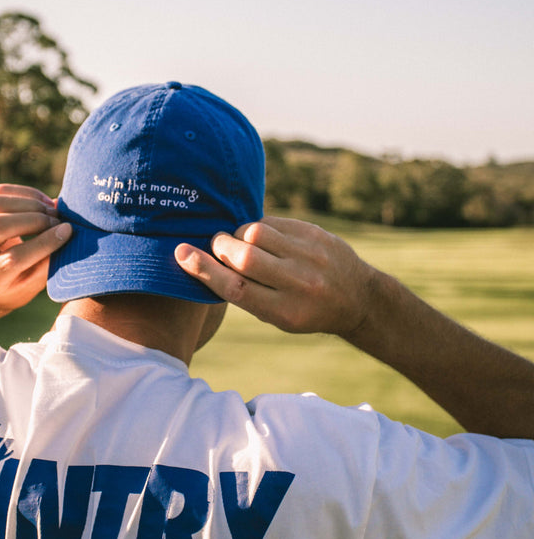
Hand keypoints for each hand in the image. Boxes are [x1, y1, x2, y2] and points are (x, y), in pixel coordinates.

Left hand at [0, 184, 72, 311]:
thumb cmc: (14, 288)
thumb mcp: (31, 286)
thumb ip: (46, 263)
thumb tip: (65, 230)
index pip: (13, 258)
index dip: (43, 243)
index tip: (67, 231)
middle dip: (33, 219)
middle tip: (58, 219)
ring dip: (27, 202)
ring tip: (51, 209)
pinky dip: (23, 193)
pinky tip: (41, 202)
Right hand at [175, 216, 375, 335]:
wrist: (357, 298)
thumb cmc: (304, 310)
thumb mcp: (277, 316)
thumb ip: (246, 292)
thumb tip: (205, 259)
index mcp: (285, 312)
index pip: (236, 288)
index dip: (203, 270)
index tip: (181, 254)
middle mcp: (299, 283)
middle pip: (244, 257)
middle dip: (221, 247)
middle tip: (217, 245)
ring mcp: (310, 255)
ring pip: (257, 232)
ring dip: (239, 234)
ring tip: (240, 241)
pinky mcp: (315, 234)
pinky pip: (274, 222)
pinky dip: (259, 227)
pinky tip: (262, 237)